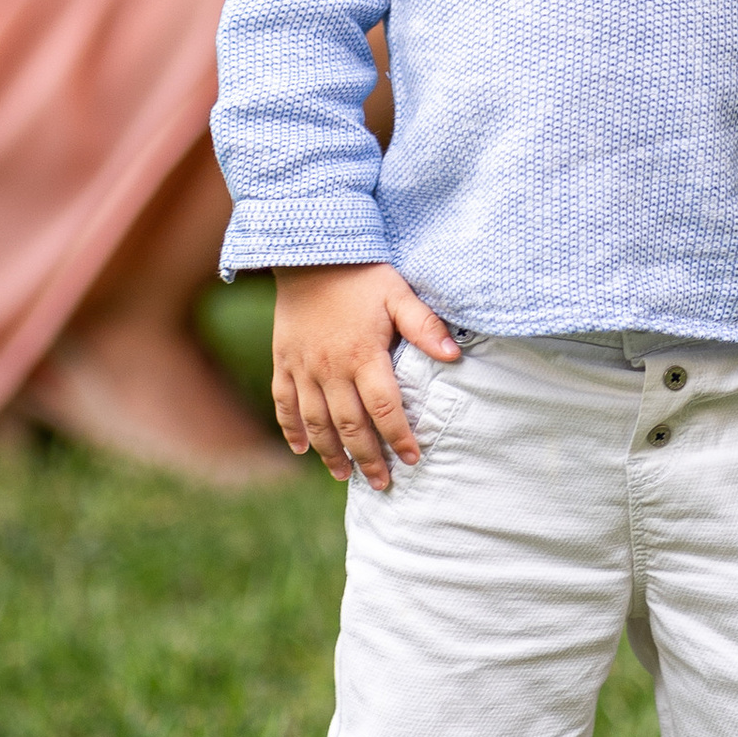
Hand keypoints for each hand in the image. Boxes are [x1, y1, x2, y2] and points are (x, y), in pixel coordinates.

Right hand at [271, 263, 461, 484]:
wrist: (307, 253)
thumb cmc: (360, 274)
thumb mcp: (398, 293)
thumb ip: (425, 326)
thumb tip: (454, 356)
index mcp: (363, 355)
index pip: (385, 408)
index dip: (399, 436)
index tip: (412, 459)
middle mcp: (330, 369)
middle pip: (350, 425)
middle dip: (367, 457)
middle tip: (383, 483)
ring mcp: (302, 368)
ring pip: (316, 422)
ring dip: (330, 453)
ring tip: (344, 475)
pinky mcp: (283, 362)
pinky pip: (284, 403)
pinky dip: (291, 429)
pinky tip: (302, 449)